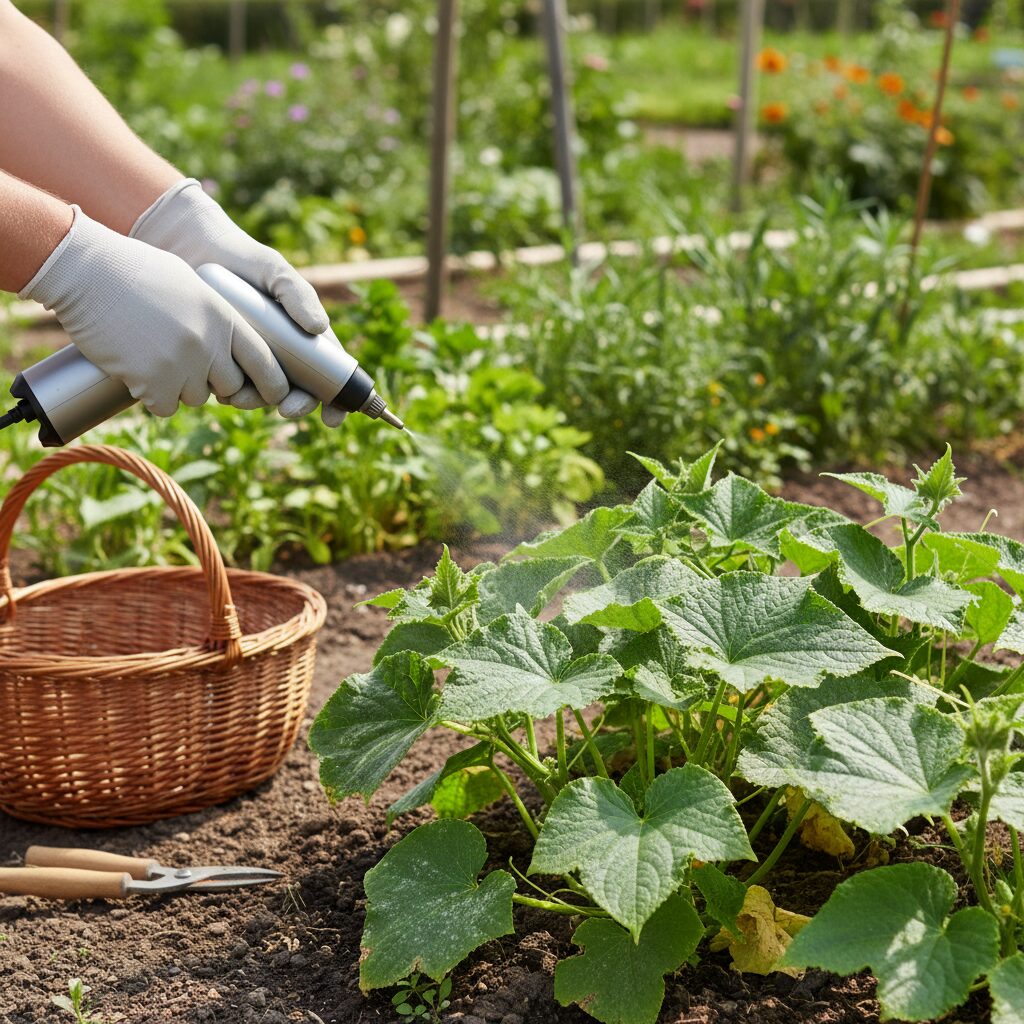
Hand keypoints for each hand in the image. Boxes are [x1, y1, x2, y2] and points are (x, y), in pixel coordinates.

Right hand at [19, 206, 288, 416]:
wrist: (87, 271)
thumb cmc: (136, 271)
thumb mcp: (193, 287)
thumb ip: (218, 320)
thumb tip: (233, 352)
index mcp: (225, 318)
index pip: (265, 363)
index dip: (271, 384)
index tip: (273, 395)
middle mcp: (209, 345)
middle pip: (231, 387)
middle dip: (214, 382)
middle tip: (186, 363)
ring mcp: (182, 365)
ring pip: (196, 398)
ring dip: (179, 387)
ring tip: (154, 355)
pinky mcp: (152, 382)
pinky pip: (165, 407)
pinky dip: (152, 396)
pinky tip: (137, 369)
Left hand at [131, 178, 343, 426]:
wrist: (189, 251)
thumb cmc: (239, 257)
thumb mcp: (272, 269)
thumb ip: (297, 293)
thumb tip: (319, 328)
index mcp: (303, 336)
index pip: (329, 373)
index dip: (336, 400)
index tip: (334, 418)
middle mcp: (282, 353)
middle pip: (300, 392)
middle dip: (297, 406)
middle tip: (286, 409)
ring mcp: (251, 361)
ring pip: (264, 395)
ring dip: (257, 403)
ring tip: (240, 395)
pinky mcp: (221, 363)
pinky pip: (230, 389)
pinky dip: (228, 395)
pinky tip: (219, 388)